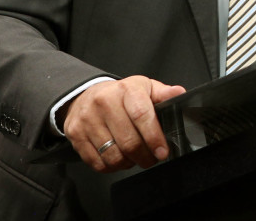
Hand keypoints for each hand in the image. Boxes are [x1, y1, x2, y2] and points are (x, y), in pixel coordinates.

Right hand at [62, 76, 185, 172]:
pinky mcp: (76, 135)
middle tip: (152, 158)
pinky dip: (112, 167)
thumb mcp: (144, 88)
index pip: (142, 115)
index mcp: (125, 90)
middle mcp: (104, 103)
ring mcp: (87, 120)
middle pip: (128, 141)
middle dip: (145, 156)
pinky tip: (119, 158)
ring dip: (128, 163)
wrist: (86, 96)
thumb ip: (163, 93)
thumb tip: (179, 94)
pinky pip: (97, 162)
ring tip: (135, 157)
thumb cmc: (121, 95)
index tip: (162, 151)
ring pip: (113, 155)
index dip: (154, 137)